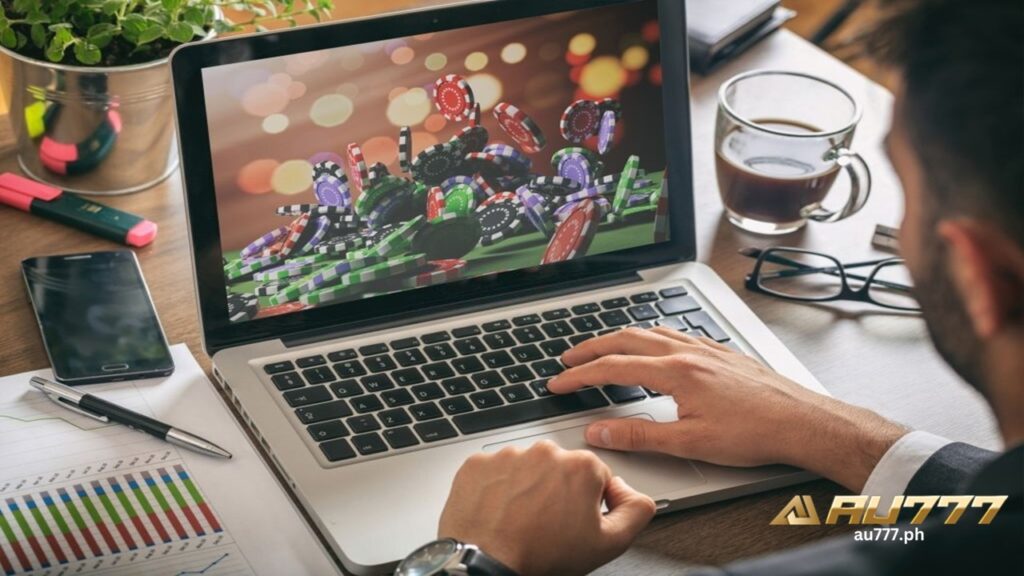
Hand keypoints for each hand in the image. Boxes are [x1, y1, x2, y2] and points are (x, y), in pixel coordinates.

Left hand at [438, 440, 655, 575]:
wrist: (486, 564)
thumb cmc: (540, 556)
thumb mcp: (608, 544)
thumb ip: (636, 511)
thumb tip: (634, 495)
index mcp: (581, 466)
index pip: (595, 478)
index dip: (588, 504)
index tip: (574, 522)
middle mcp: (545, 452)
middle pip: (560, 471)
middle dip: (557, 493)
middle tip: (547, 525)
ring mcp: (509, 455)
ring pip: (526, 470)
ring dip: (526, 489)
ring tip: (520, 521)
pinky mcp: (478, 464)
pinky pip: (494, 472)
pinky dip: (496, 489)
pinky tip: (499, 512)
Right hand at [548, 328, 908, 491]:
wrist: (801, 422)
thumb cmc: (755, 433)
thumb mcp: (689, 443)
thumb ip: (639, 436)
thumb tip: (600, 432)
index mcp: (675, 371)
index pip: (612, 368)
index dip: (579, 376)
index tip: (557, 383)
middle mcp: (687, 351)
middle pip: (625, 339)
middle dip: (591, 347)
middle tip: (568, 359)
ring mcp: (705, 347)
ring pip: (650, 331)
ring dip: (619, 338)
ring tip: (602, 349)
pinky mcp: (720, 352)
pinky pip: (675, 333)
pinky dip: (650, 336)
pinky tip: (654, 346)